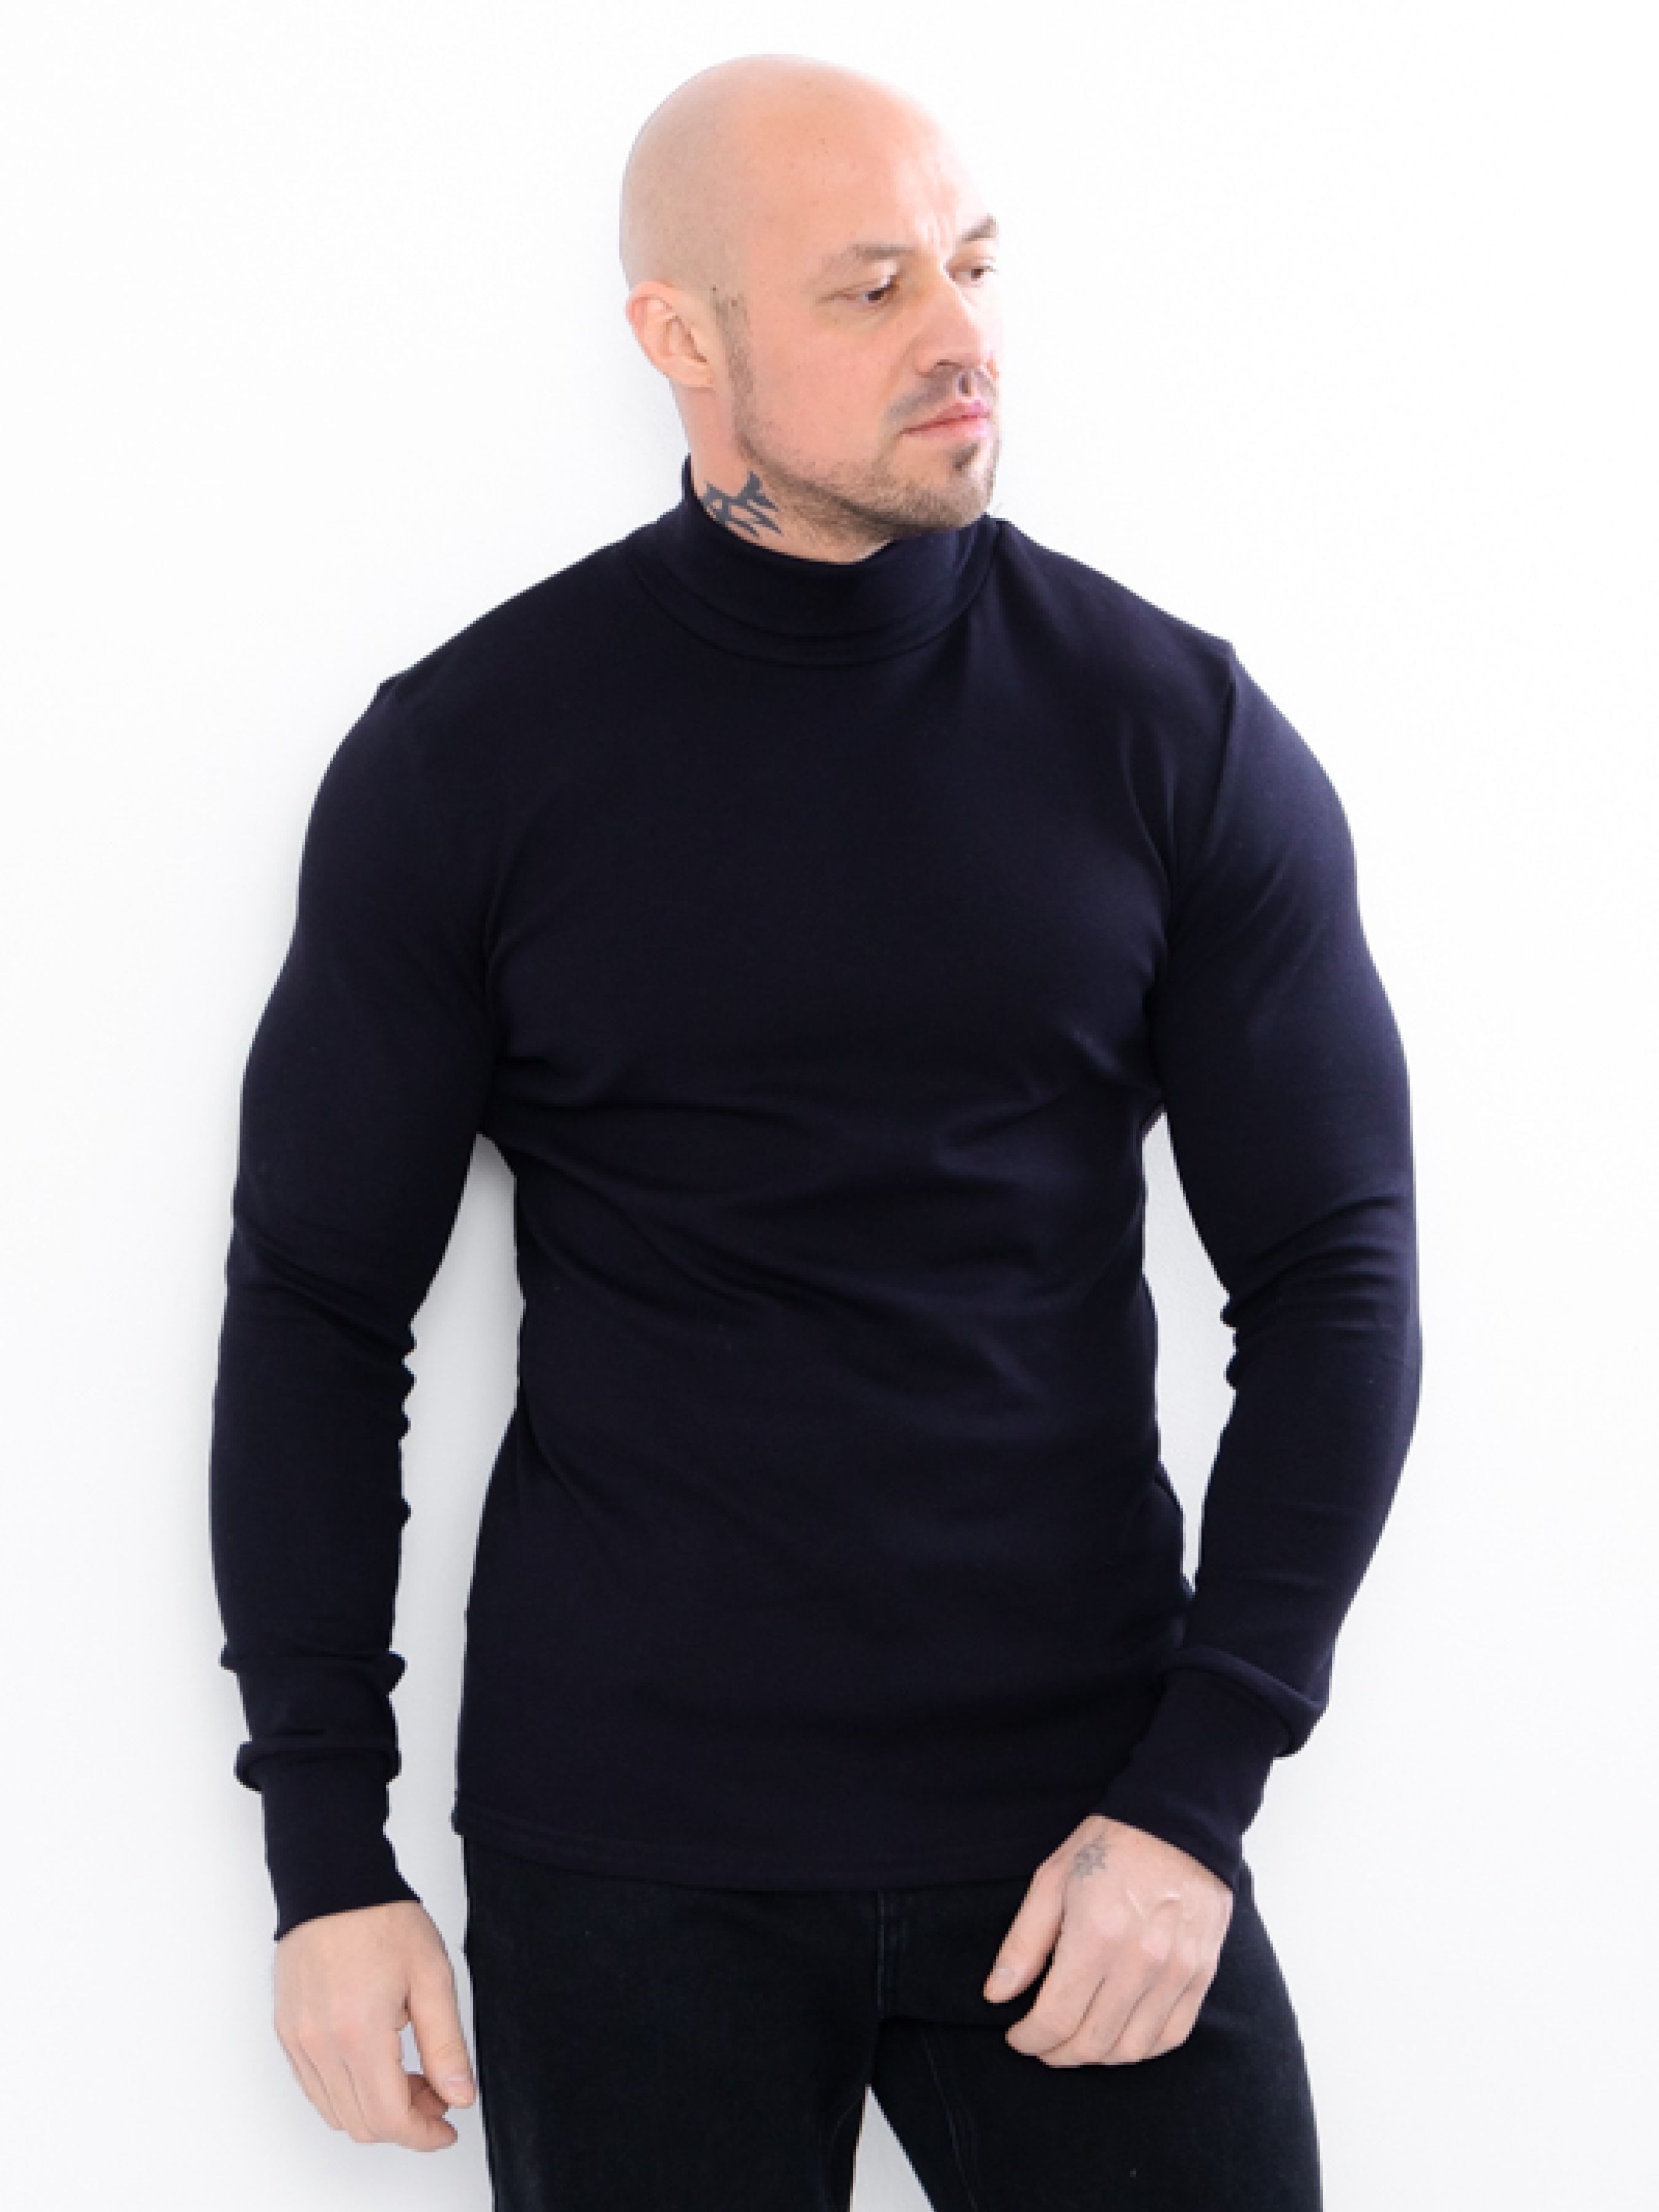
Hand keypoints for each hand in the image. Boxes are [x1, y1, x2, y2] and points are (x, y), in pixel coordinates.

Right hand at [273, 1898, 476, 2148]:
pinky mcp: (287, 2032)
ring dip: (376, 2108)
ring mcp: (298, 2041)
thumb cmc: (382, 1918)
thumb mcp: (432, 1976)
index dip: (423, 2135)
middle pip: (362, 2124)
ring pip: (337, 2112)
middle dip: (406, 2121)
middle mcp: (320, 2045)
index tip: (448, 2128)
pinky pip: (316, 2087)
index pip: (389, 2119)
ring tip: (410, 2071)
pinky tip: (377, 2061)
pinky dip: (348, 2091)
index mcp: (359, 2033)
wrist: (334, 1882)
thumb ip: (447, 2044)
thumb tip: (460, 2096)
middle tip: (436, 2089)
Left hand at [982, 1815, 1232, 2065]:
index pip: (1056, 2019)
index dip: (1029, 2039)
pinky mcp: (1201, 1974)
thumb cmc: (1108, 1846)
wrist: (1177, 1820)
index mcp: (1095, 1936)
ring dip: (1096, 2057)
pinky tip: (1118, 2038)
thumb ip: (1023, 1943)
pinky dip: (1140, 2049)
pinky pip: (1171, 2036)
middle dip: (1057, 2053)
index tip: (1017, 2037)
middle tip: (1041, 2044)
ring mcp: (1176, 1972)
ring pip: (1131, 2049)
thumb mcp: (1051, 1880)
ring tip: (1075, 2043)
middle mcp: (1139, 1962)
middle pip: (1092, 2042)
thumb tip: (997, 1995)